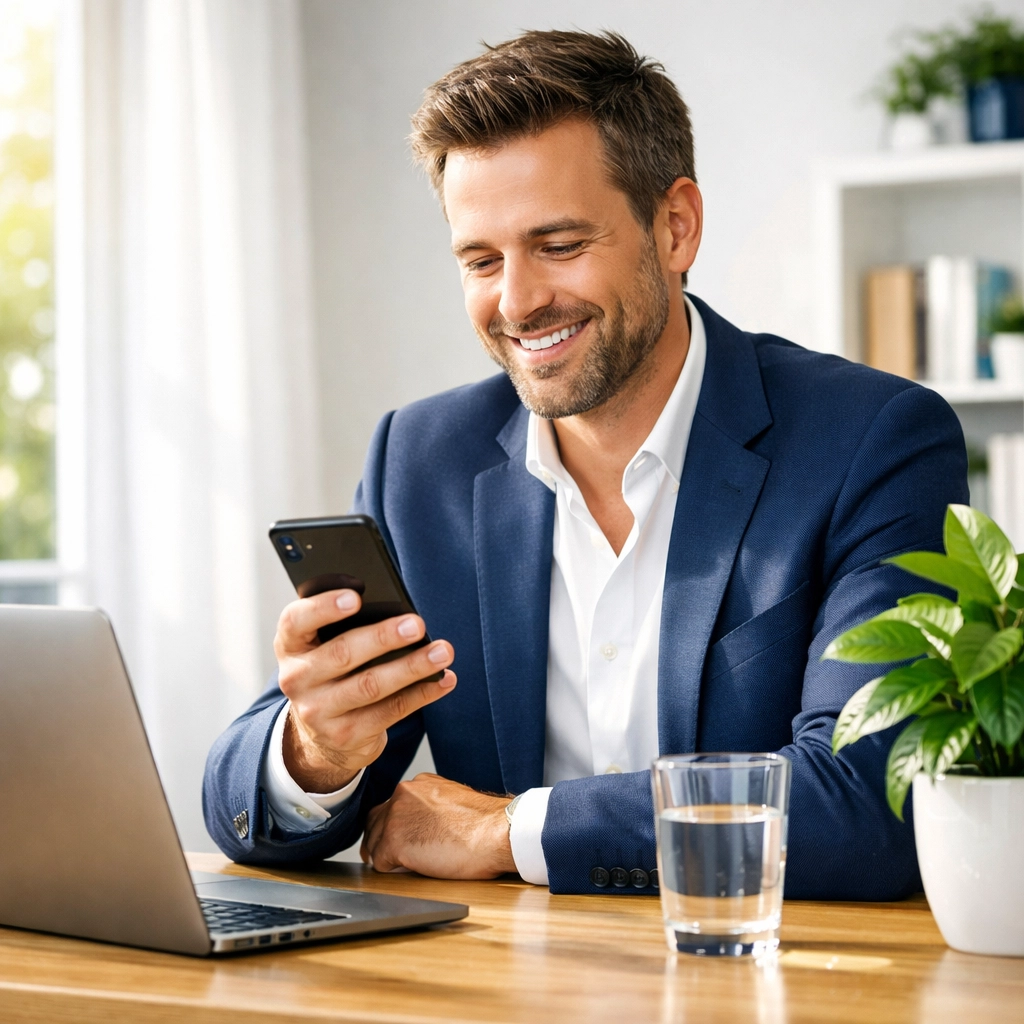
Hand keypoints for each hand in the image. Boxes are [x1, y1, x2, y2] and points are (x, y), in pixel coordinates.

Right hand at [275, 589, 455, 791]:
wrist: (320, 734)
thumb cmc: (332, 672)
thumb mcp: (323, 647)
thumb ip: (344, 626)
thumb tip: (396, 611)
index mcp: (291, 645)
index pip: (296, 621)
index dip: (323, 608)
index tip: (356, 597)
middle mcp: (297, 678)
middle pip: (342, 654)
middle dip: (383, 637)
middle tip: (417, 625)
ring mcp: (319, 711)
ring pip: (370, 686)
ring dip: (412, 667)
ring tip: (442, 652)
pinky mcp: (346, 735)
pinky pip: (390, 711)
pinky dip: (422, 693)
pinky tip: (443, 679)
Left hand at [360, 773, 515, 878]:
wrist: (495, 833)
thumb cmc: (485, 824)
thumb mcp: (453, 802)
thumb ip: (430, 808)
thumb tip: (421, 827)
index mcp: (419, 784)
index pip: (391, 805)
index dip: (393, 826)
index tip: (398, 839)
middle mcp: (403, 794)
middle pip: (374, 822)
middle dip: (380, 840)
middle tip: (392, 858)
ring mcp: (396, 816)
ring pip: (373, 842)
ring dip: (385, 856)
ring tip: (406, 865)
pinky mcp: (394, 841)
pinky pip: (379, 862)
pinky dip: (391, 870)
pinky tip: (411, 869)